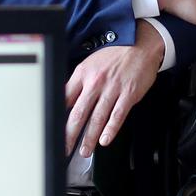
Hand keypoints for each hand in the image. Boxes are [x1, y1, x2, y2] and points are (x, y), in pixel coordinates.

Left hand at [64, 19, 163, 156]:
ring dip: (90, 137)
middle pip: (79, 113)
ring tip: (85, 150)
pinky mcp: (129, 94)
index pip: (65, 99)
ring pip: (97, 118)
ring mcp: (113, 89)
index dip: (58, 117)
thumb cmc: (116, 55)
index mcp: (83, 74)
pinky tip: (105, 140)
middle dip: (70, 134)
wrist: (141, 45)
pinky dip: (110, 130)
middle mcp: (96, 82)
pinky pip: (117, 115)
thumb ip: (79, 82)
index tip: (55, 130)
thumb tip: (66, 101)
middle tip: (65, 148)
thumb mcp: (91, 63)